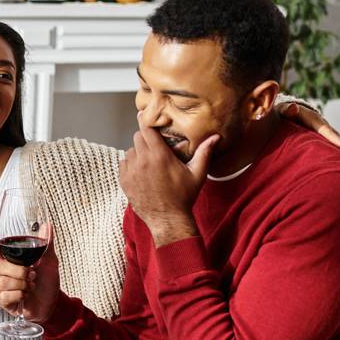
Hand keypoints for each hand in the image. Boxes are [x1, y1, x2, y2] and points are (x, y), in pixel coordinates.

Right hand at [0, 239, 61, 322]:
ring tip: (32, 285)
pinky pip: (5, 296)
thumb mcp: (50, 261)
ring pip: (3, 282)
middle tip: (33, 274)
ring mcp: (4, 288)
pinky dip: (19, 295)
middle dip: (19, 271)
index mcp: (12, 261)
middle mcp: (5, 274)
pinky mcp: (5, 301)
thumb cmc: (48, 282)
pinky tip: (26, 296)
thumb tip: (47, 225)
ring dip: (22, 284)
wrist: (53, 303)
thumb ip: (47, 244)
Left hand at [119, 126, 214, 246]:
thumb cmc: (183, 197)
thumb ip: (204, 153)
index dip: (148, 123)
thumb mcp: (197, 174)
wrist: (168, 219)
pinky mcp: (124, 181)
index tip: (149, 120)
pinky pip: (123, 164)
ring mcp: (130, 171)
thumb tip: (216, 137)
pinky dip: (130, 165)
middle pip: (137, 137)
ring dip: (138, 153)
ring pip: (130, 151)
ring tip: (150, 163)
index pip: (146, 129)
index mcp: (159, 156)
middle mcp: (142, 161)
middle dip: (146, 139)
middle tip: (156, 147)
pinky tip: (142, 172)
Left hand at [280, 102, 339, 153]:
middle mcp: (323, 125)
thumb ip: (288, 110)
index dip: (334, 139)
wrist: (288, 111)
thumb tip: (293, 107)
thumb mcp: (284, 110)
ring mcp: (324, 130)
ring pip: (337, 139)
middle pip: (335, 135)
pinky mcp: (323, 135)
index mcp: (314, 120)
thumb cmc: (284, 112)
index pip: (325, 131)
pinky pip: (334, 142)